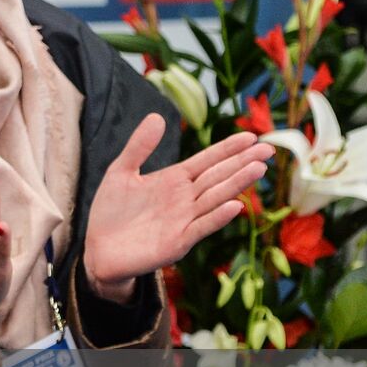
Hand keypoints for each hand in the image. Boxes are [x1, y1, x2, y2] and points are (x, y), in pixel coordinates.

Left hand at [84, 115, 274, 301]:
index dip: (228, 149)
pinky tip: (234, 206)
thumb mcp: (121, 172)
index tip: (251, 137)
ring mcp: (184, 220)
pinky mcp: (178, 242)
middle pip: (218, 177)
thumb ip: (139, 146)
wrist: (98, 249)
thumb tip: (156, 116)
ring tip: (258, 169)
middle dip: (242, 163)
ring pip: (215, 199)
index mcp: (174, 180)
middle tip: (268, 149)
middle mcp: (185, 199)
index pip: (207, 161)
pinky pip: (201, 227)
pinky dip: (217, 217)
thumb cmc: (111, 211)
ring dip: (236, 185)